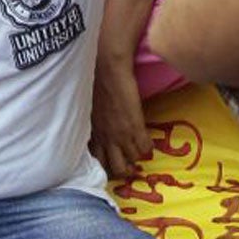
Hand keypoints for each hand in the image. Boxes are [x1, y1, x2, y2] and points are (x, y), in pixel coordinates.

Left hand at [90, 56, 151, 179]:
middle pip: (116, 169)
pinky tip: (147, 140)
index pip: (97, 162)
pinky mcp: (136, 126)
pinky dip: (148, 147)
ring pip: (132, 161)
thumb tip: (99, 129)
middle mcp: (106, 139)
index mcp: (93, 134)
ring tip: (138, 150)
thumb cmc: (95, 83)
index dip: (106, 167)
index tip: (112, 164)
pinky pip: (146, 148)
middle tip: (128, 163)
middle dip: (124, 170)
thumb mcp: (90, 110)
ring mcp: (121, 134)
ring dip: (136, 157)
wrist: (107, 69)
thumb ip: (95, 124)